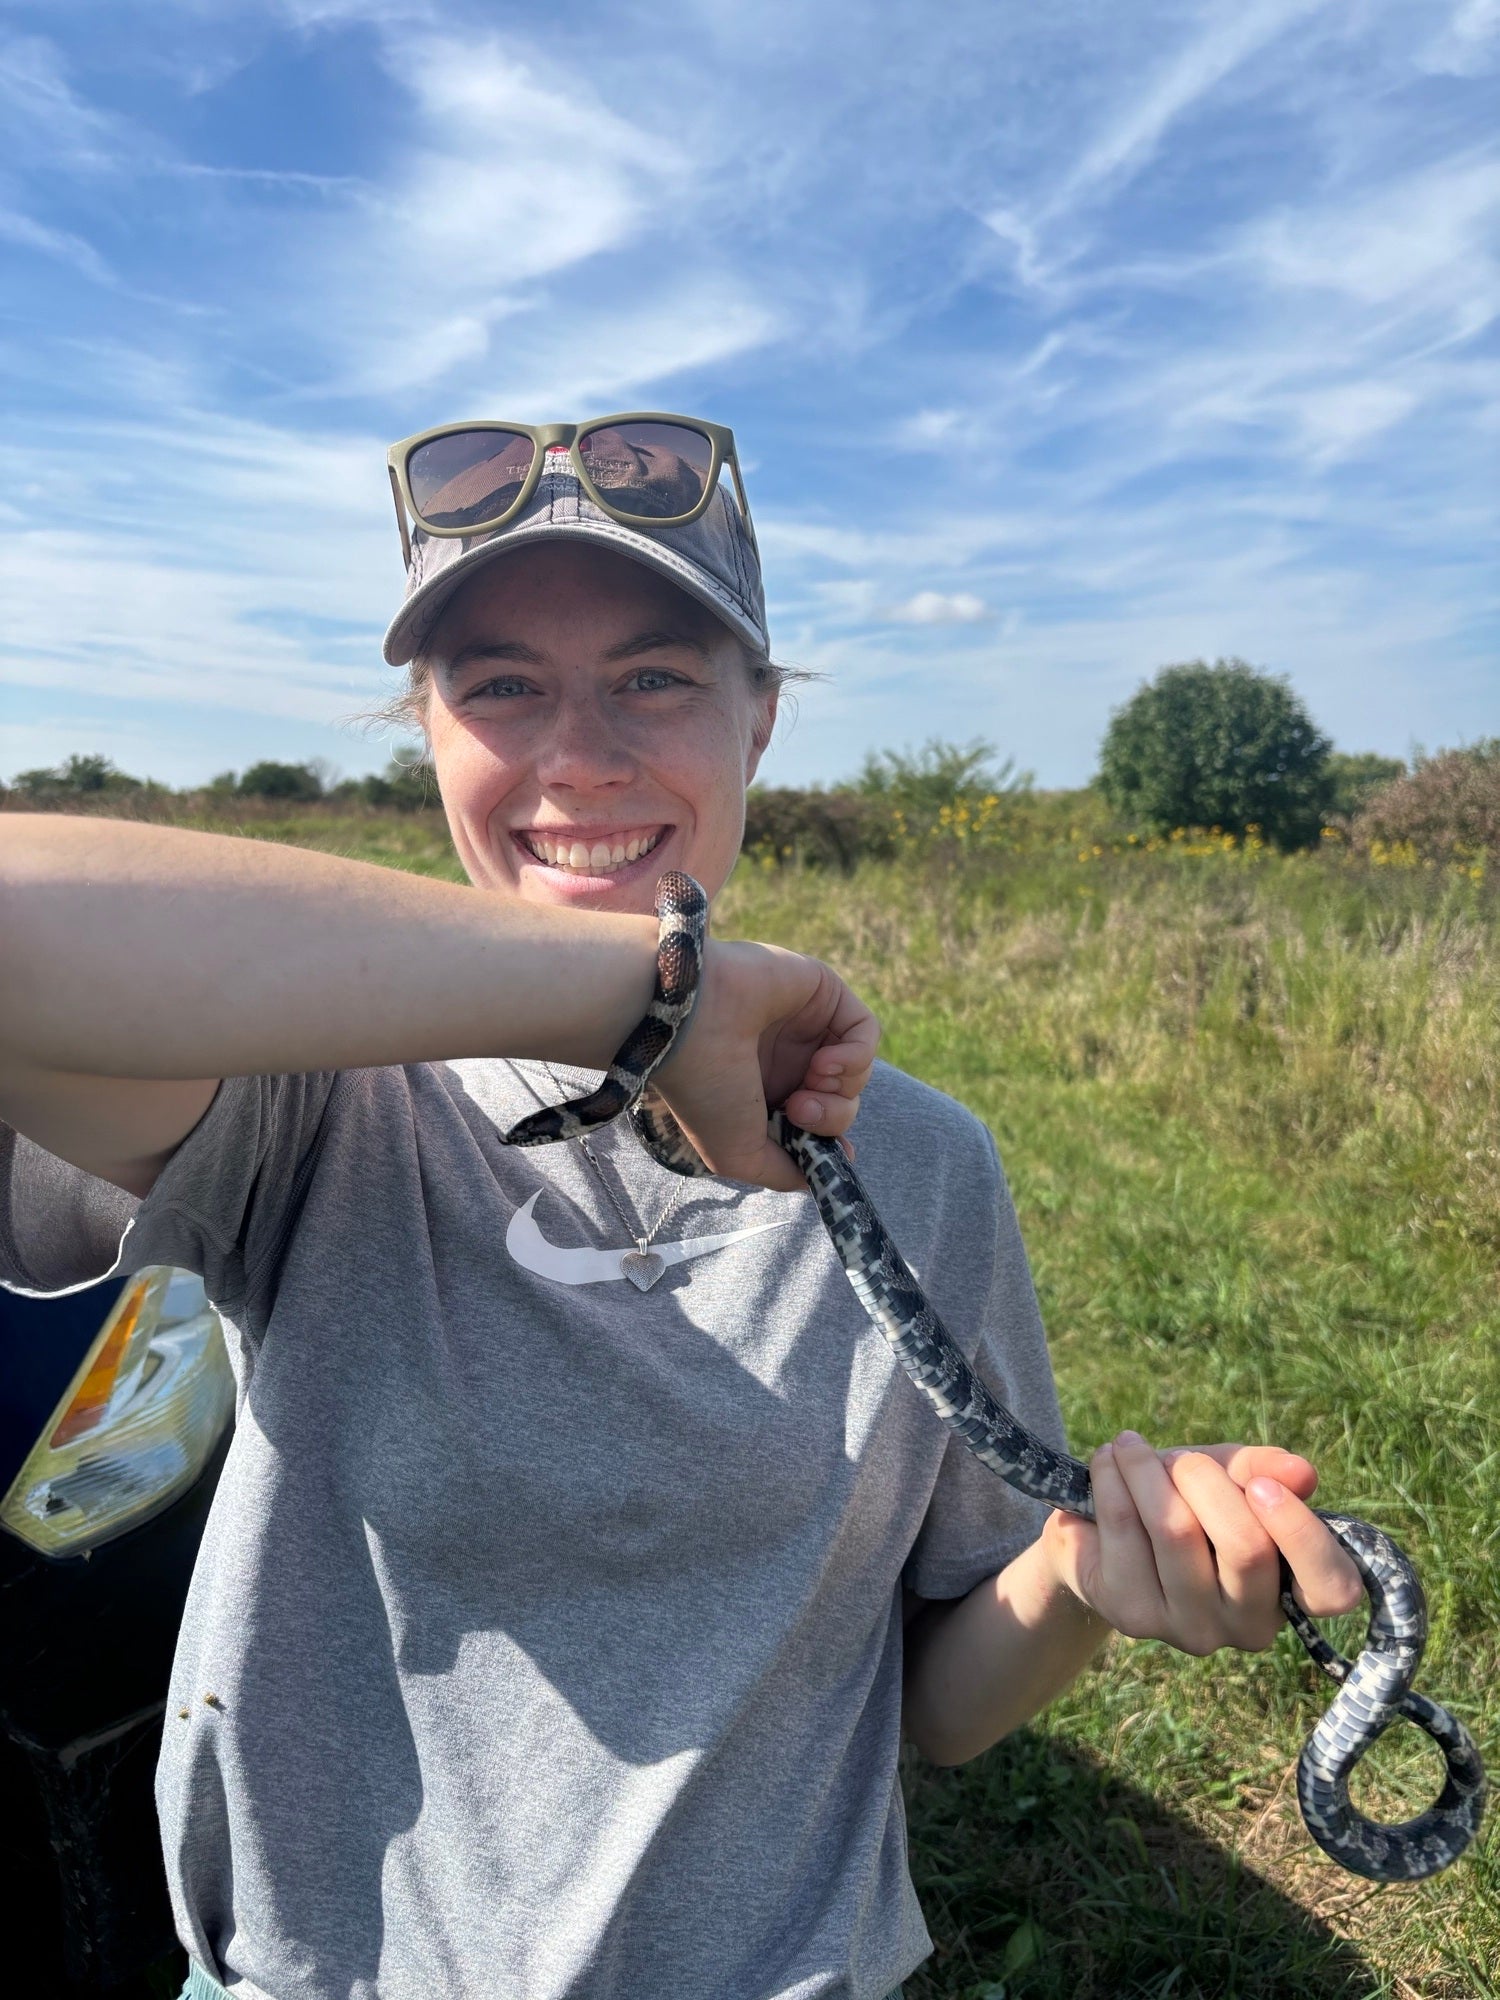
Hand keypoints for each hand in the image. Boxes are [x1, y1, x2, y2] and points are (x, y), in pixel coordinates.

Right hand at [653, 937, 879, 1191]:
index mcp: (764, 1092)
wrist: (688, 1022)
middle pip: (842, 1101)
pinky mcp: (822, 991)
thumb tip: (820, 1176)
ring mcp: (805, 1025)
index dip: (827, 1138)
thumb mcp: (738, 1154)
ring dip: (842, 1089)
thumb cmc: (705, 1087)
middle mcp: (786, 1059)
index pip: (818, 1121)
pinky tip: (824, 1062)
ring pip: (857, 1071)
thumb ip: (782, 1171)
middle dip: (831, 1117)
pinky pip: (866, 1030)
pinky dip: (857, 1056)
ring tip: (810, 1082)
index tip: (826, 1153)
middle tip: (799, 1110)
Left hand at [1041, 1434, 1365, 1655]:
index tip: (1263, 1487)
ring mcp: (1191, 1630)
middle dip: (1206, 1479)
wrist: (1103, 1533)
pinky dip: (1113, 1480)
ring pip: (1176, 1530)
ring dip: (1146, 1469)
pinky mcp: (1134, 1617)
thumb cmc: (1186, 1500)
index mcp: (1292, 1592)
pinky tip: (1107, 1464)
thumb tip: (1303, 1472)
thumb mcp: (1227, 1476)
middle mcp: (1249, 1626)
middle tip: (1184, 1459)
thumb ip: (1263, 1469)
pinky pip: (1124, 1528)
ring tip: (1130, 1447)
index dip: (1302, 1535)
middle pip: (1246, 1547)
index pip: (1332, 1590)